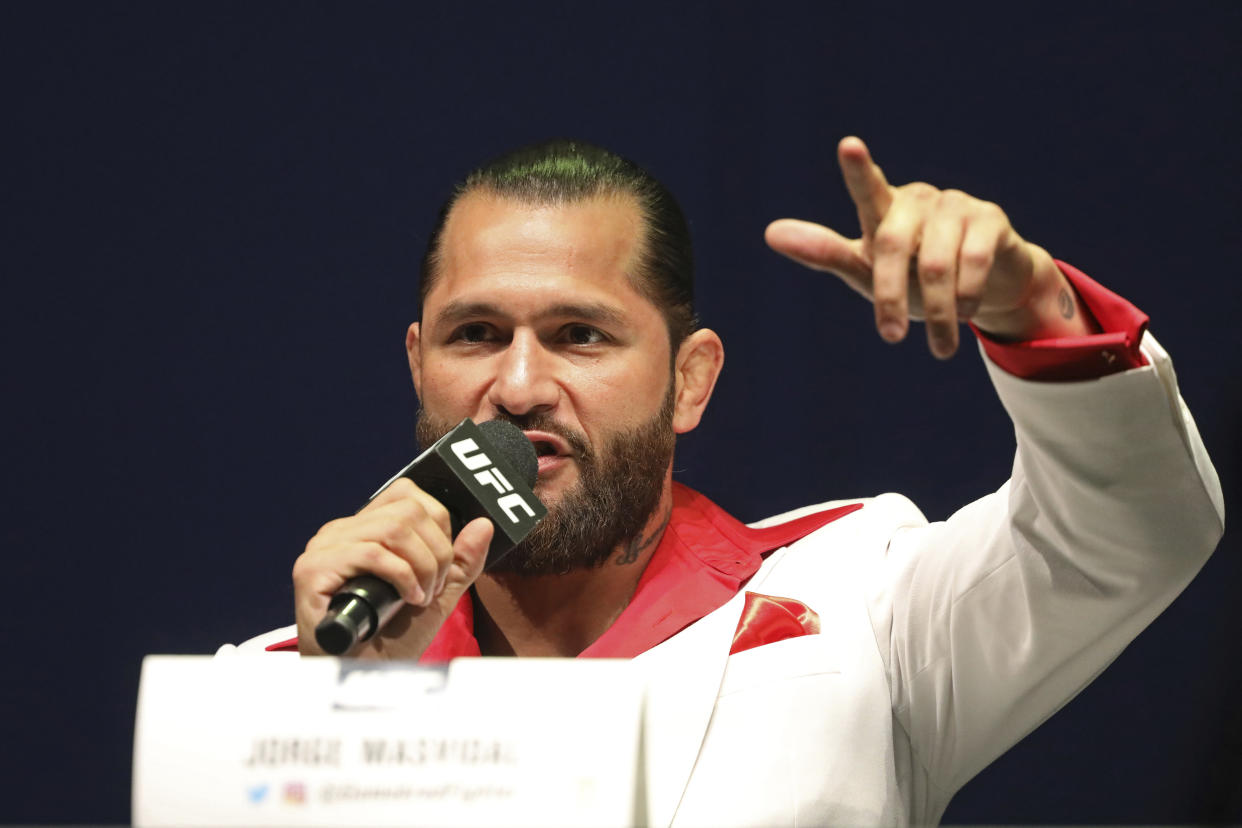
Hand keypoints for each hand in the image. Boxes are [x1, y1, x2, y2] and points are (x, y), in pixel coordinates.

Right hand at [293, 477, 492, 658]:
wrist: (361, 678)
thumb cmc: (391, 640)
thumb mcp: (437, 595)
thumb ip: (460, 561)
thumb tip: (484, 524)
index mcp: (364, 529)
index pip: (408, 494)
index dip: (439, 525)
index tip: (441, 565)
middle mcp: (341, 531)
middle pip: (408, 510)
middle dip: (436, 552)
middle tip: (433, 588)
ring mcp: (324, 548)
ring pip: (394, 528)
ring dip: (422, 566)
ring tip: (421, 597)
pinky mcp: (313, 570)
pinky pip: (372, 554)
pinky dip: (402, 577)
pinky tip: (408, 599)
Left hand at [765, 137, 1094, 357]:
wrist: (985, 288)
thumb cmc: (913, 276)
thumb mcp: (866, 270)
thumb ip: (825, 253)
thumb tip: (771, 232)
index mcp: (885, 210)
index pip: (868, 189)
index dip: (858, 169)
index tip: (849, 146)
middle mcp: (919, 200)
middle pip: (891, 244)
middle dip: (888, 296)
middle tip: (889, 338)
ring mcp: (957, 206)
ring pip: (935, 262)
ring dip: (936, 312)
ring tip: (938, 348)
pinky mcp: (991, 220)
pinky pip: (974, 260)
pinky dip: (966, 297)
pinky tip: (966, 317)